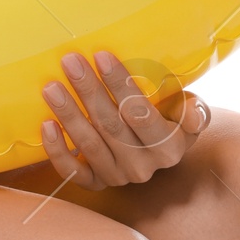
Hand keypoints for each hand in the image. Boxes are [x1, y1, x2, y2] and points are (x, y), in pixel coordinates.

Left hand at [39, 51, 210, 190]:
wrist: (158, 147)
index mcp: (170, 148)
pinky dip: (57, 151)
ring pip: (89, 144)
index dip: (120, 84)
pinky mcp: (96, 184)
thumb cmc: (171, 116)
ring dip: (68, 114)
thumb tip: (194, 113)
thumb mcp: (188, 110)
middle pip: (111, 125)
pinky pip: (73, 172)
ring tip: (51, 87)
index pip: (141, 113)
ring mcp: (118, 177)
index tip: (101, 55)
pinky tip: (46, 125)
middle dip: (88, 91)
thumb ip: (193, 110)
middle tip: (70, 61)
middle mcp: (144, 167)